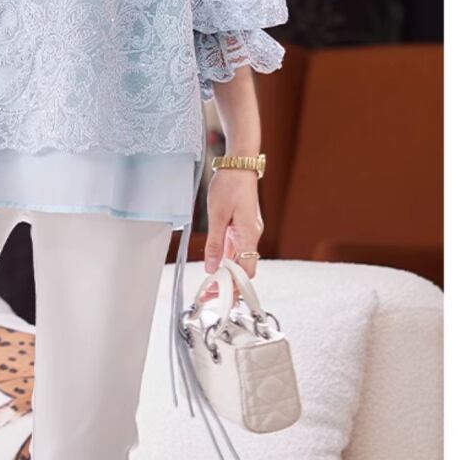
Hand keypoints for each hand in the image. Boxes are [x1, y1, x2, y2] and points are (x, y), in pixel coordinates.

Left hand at [200, 169, 263, 302]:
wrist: (239, 164)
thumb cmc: (230, 185)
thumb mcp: (217, 216)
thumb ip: (215, 244)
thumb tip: (212, 267)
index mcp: (249, 235)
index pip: (246, 271)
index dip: (233, 286)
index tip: (218, 295)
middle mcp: (252, 235)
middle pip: (243, 268)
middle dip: (227, 284)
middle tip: (209, 293)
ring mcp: (248, 231)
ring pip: (238, 259)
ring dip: (225, 273)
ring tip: (209, 284)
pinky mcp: (242, 226)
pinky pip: (235, 248)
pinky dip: (225, 259)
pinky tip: (214, 265)